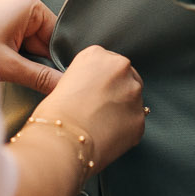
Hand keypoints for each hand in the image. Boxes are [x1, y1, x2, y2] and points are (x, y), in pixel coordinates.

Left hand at [0, 0, 61, 92]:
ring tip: (10, 71)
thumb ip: (41, 76)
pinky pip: (12, 36)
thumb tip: (64, 85)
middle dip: (36, 59)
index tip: (56, 78)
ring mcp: (3, 6)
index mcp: (26, 2)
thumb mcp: (10, 66)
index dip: (55, 57)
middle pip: (41, 36)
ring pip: (26, 39)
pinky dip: (10, 52)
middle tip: (29, 78)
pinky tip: (1, 64)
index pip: (55, 33)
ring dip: (22, 57)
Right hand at [31, 45, 144, 173]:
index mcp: (97, 55)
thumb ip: (86, 80)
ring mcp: (134, 93)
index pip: (107, 62)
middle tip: (99, 109)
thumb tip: (95, 92)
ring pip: (133, 99)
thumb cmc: (54, 114)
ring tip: (102, 125)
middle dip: (116, 91)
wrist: (62, 141)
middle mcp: (120, 68)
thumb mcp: (64, 82)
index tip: (93, 92)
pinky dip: (125, 129)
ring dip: (122, 109)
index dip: (100, 80)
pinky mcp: (140, 118)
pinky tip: (108, 136)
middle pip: (125, 77)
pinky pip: (134, 122)